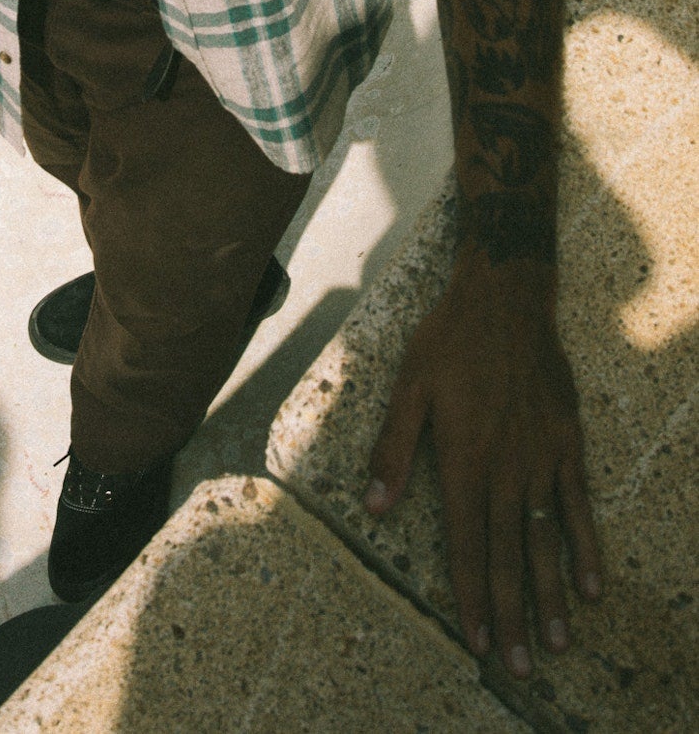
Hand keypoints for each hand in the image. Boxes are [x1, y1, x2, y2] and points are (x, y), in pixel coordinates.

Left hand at [365, 254, 601, 675]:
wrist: (506, 297)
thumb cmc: (450, 339)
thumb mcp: (408, 385)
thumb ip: (394, 448)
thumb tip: (373, 504)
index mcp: (464, 456)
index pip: (467, 541)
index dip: (470, 594)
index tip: (477, 640)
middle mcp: (506, 466)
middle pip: (508, 553)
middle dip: (512, 614)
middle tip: (521, 667)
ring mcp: (541, 457)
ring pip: (545, 539)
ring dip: (551, 595)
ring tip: (557, 643)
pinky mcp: (566, 442)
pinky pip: (577, 504)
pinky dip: (585, 547)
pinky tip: (591, 585)